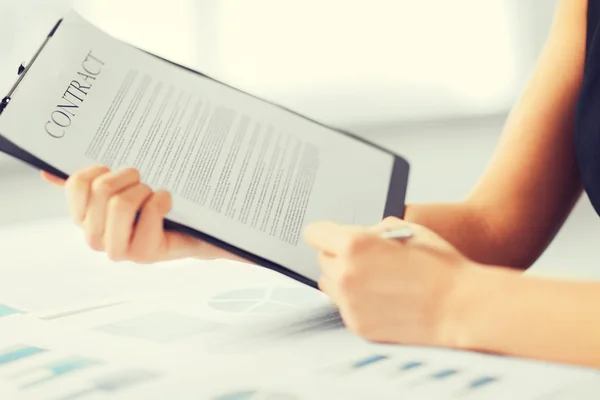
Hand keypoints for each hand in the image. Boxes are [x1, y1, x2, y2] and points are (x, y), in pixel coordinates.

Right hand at [41, 166, 243, 262]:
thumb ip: (87, 184)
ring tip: (154, 194)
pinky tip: (167, 202)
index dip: (99, 169)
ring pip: (121, 204)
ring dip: (144, 191)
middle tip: (142, 180)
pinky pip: (149, 213)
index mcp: (85, 219)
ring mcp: (119, 249)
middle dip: (128, 176)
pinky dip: (162, 200)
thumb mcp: (122, 190)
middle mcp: (96, 238)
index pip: (77, 185)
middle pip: (102, 191)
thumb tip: (47, 174)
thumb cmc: (155, 206)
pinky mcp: (144, 254)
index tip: (115, 170)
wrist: (193, 230)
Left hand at [303, 216, 476, 347]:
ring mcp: (349, 304)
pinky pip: (344, 306)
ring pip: (329, 284)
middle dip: (338, 254)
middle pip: (322, 258)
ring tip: (374, 278)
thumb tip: (359, 235)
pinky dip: (356, 300)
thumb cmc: (439, 265)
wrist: (460, 307)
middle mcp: (345, 275)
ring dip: (343, 278)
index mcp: (355, 245)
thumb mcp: (408, 229)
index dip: (325, 232)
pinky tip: (382, 297)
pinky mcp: (357, 325)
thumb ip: (374, 230)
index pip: (314, 233)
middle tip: (365, 257)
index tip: (330, 235)